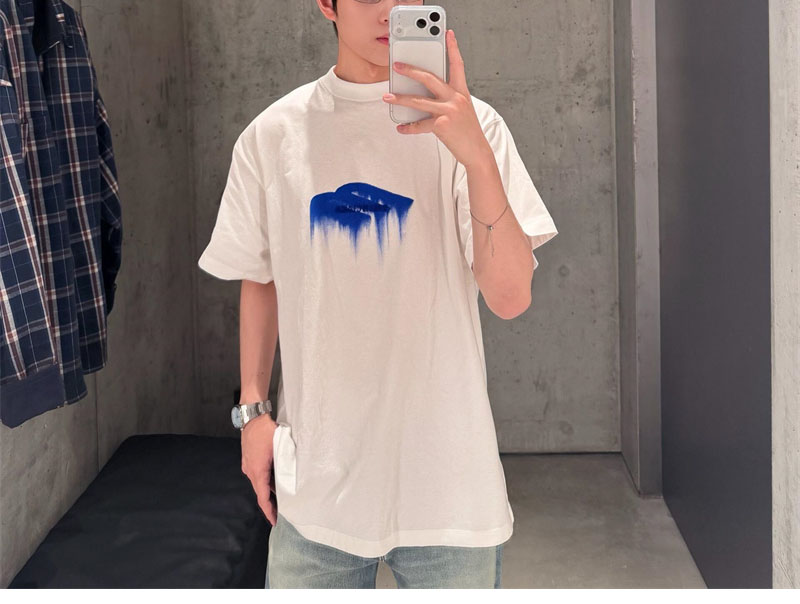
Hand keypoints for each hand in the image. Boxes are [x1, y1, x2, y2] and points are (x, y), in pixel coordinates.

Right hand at [240, 414, 277, 525]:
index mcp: (257, 471)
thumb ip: (285, 461)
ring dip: (268, 490)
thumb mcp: (279, 447)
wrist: (252, 417)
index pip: (262, 497)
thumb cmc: (265, 431)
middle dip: (270, 503)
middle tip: (281, 512)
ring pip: (259, 482)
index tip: (274, 520)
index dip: (268, 510)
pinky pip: (257, 474)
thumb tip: (294, 473)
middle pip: (260, 492)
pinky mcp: (249, 460)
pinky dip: (265, 480)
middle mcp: (250, 471)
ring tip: (280, 498)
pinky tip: (274, 480)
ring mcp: (248, 465)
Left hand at [382, 29, 491, 168]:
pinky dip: (409, 127)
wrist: (477, 151)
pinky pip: (420, 124)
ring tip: (388, 97)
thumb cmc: (467, 131)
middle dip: (411, 71)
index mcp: (461, 92)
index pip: (457, 65)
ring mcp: (448, 111)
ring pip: (419, 101)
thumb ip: (446, 100)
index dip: (453, 48)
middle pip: (430, 78)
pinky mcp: (442, 125)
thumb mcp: (461, 110)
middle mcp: (455, 98)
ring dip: (400, 99)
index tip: (448, 34)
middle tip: (397, 66)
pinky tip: (401, 127)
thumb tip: (421, 96)